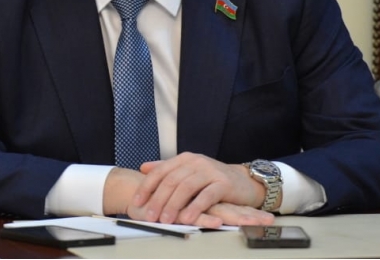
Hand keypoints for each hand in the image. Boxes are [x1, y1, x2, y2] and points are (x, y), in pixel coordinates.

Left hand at [131, 152, 274, 225]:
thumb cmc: (213, 179)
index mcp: (185, 159)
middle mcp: (196, 162)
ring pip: (186, 187)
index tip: (136, 202)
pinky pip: (206, 196)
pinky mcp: (223, 183)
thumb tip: (143, 168)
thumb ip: (167, 169)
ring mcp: (210, 171)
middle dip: (158, 199)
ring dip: (173, 205)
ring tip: (165, 219)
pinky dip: (194, 207)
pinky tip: (186, 218)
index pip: (161, 171)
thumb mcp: (189, 171)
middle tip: (149, 216)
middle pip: (172, 180)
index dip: (147, 187)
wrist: (244, 181)